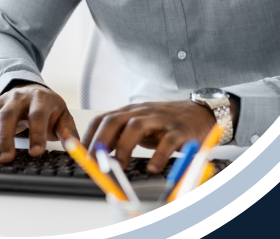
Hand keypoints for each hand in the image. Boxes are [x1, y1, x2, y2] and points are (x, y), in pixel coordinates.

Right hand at [0, 84, 78, 162]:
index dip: (36, 133)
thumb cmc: (48, 108)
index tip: (36, 152)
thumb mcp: (63, 116)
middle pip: (8, 115)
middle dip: (6, 137)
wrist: (31, 90)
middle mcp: (16, 99)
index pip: (37, 115)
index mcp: (39, 99)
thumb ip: (69, 133)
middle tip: (6, 158)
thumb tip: (76, 149)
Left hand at [82, 100, 216, 173]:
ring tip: (119, 166)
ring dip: (124, 147)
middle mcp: (142, 112)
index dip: (89, 136)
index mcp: (129, 112)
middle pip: (115, 120)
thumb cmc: (165, 123)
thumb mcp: (140, 126)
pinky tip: (153, 168)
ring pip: (136, 126)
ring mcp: (160, 120)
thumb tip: (99, 157)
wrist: (199, 112)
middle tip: (95, 161)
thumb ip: (121, 137)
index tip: (81, 154)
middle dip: (102, 140)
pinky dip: (158, 155)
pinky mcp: (179, 130)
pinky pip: (167, 141)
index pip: (102, 119)